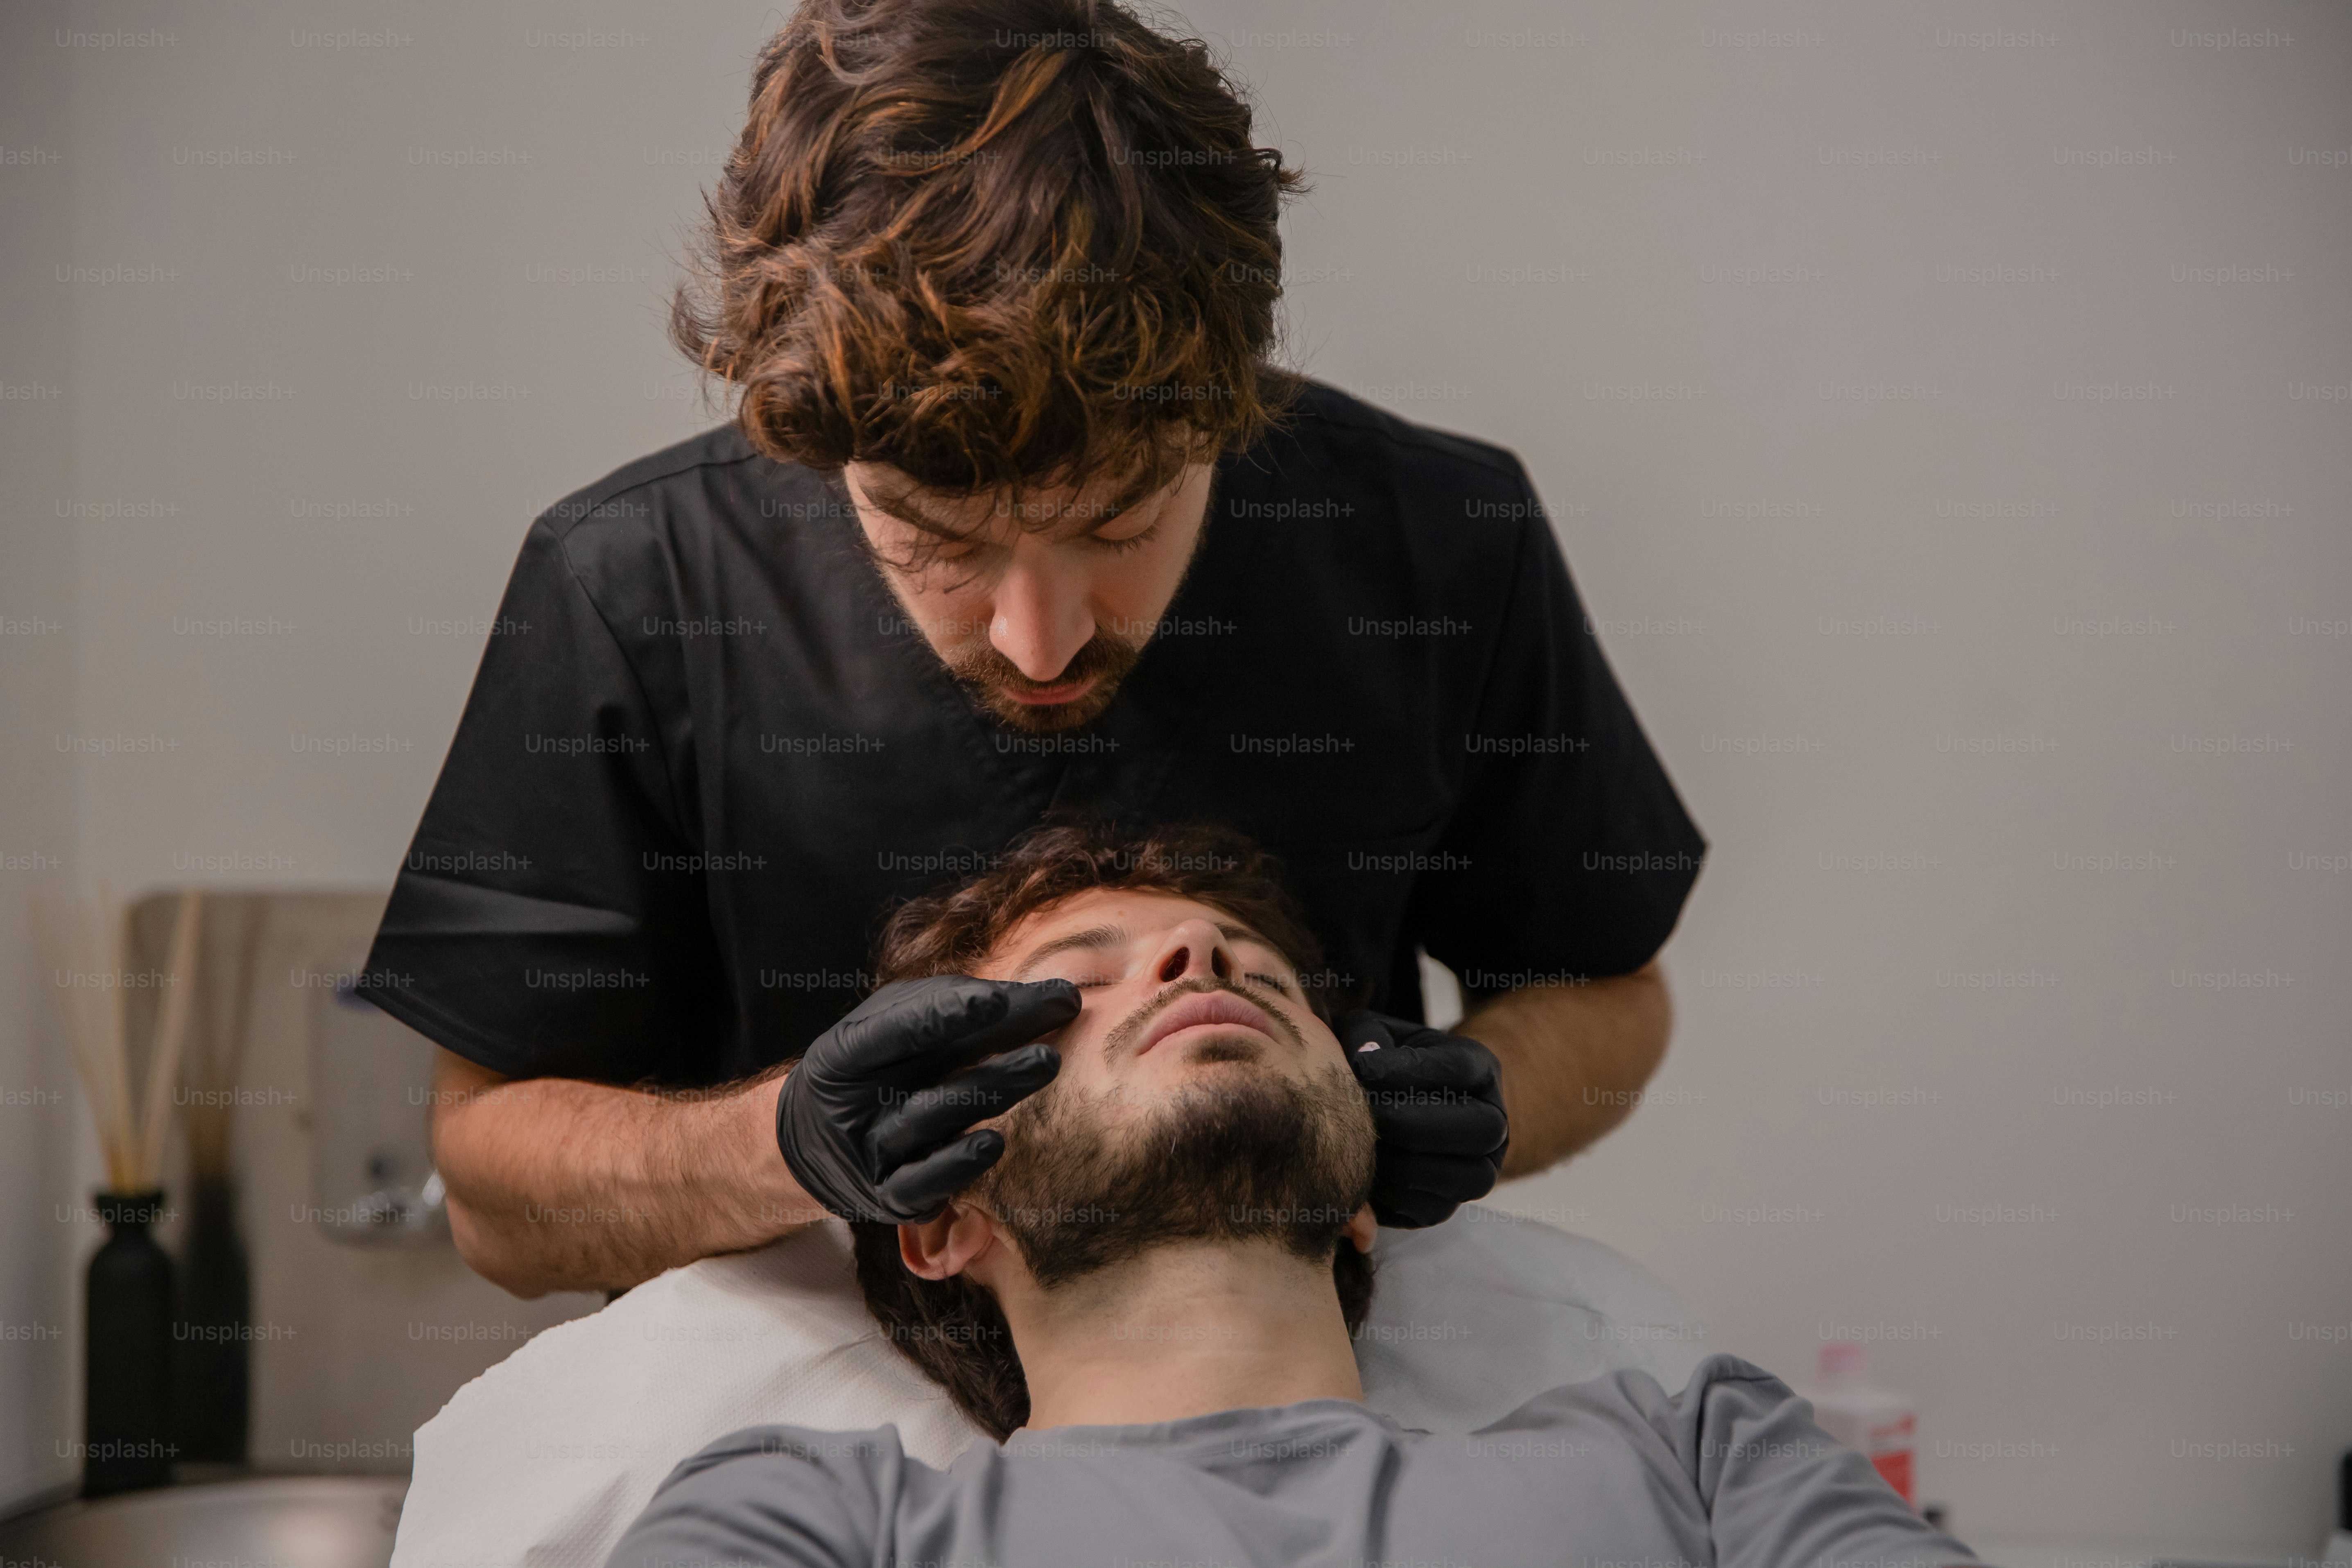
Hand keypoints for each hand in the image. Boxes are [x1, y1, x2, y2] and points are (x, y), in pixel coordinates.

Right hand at [776, 976, 1080, 1222]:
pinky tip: (993, 1143)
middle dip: (992, 1039)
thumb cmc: (874, 1066)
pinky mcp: (891, 1197)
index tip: (997, 997)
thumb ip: (947, 1005)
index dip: (942, 1011)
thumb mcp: (889, 1025)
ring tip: (1046, 1061)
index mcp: (845, 1051)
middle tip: (1058, 1012)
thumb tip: (1038, 993)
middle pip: (926, 1067)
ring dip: (993, 1089)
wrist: (817, 1143)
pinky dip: (957, 1165)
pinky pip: (924, 1183)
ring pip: (933, 1119)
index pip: (893, 1027)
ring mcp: (873, 1153)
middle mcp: (856, 1102)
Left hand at [1335, 1009, 1510, 1228]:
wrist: (1395, 1108)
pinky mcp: (1448, 1206)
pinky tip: (1363, 1173)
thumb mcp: (1374, 1034)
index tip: (1363, 1068)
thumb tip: (1362, 1063)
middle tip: (1367, 1115)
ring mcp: (1480, 1169)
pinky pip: (1431, 1210)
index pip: (1462, 1068)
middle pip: (1481, 1130)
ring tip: (1362, 1146)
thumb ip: (1366, 1039)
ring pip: (1465, 1178)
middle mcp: (1494, 1121)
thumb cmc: (1382, 1063)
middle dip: (1415, 1124)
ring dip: (1406, 1164)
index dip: (1411, 1070)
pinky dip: (1393, 1197)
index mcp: (1481, 1069)